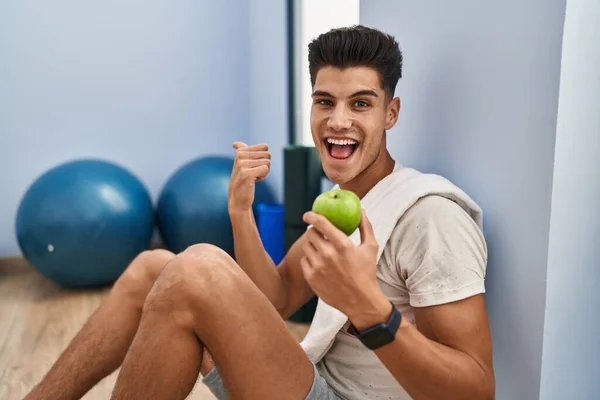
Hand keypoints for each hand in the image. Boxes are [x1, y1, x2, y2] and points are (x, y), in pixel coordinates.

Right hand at [228, 142, 270, 212]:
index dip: (263, 158)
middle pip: (268, 155)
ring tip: (253, 178)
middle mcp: (240, 155)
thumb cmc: (242, 180)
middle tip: (254, 173)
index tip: (253, 166)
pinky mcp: (246, 173)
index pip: (265, 147)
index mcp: (240, 151)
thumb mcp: (241, 164)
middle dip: (264, 165)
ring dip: (263, 172)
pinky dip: (263, 177)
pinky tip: (253, 181)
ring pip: (268, 163)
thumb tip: (235, 143)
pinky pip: (265, 169)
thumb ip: (241, 152)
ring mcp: (242, 164)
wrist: (238, 198)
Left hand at [301, 209, 389, 324]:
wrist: (361, 301)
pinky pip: (304, 261)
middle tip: (319, 234)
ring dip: (312, 245)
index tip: (308, 214)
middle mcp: (328, 255)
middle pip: (310, 233)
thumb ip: (365, 226)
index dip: (312, 215)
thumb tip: (362, 210)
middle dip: (314, 231)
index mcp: (342, 245)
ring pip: (306, 247)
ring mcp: (318, 267)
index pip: (321, 223)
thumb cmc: (367, 272)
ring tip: (321, 250)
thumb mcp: (371, 247)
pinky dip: (310, 259)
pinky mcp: (311, 278)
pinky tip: (319, 263)